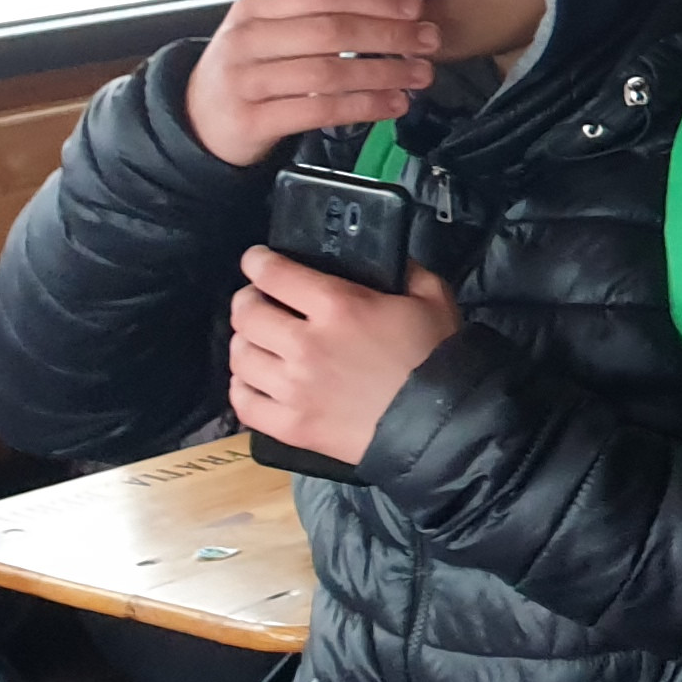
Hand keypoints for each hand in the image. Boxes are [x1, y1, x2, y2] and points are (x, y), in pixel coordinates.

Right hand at [186, 0, 437, 167]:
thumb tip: (389, 6)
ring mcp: (247, 81)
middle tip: (429, 41)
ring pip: (330, 73)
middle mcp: (247, 40)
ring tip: (420, 74)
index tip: (414, 7)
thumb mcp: (267, 30)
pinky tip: (394, 104)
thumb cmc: (250, 69)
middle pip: (332, 31)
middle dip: (390, 35)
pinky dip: (364, 106)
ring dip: (385, 73)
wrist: (197, 118)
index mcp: (255, 8)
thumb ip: (313, 15)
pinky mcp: (253, 120)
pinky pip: (320, 110)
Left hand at [227, 247, 459, 467]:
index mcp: (338, 306)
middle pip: (246, 314)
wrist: (442, 423)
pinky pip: (243, 402)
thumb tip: (383, 257)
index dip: (257, 262)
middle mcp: (305, 344)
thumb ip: (404, 270)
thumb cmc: (437, 355)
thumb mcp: (432, 297)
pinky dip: (242, 387)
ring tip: (258, 342)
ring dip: (245, 343)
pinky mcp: (290, 425)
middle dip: (248, 300)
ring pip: (240, 356)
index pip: (273, 274)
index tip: (257, 261)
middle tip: (259, 301)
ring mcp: (293, 388)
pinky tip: (256, 380)